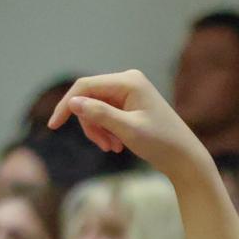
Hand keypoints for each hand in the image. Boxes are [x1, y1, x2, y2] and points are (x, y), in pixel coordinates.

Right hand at [50, 70, 215, 187]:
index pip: (85, 86)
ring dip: (99, 130)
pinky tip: (117, 145)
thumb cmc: (160, 143)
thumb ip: (100, 114)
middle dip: (90, 123)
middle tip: (102, 145)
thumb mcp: (128, 130)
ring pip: (96, 108)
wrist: (184, 157)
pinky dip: (107, 130)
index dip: (67, 105)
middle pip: (89, 98)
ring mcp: (129, 92)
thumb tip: (73, 102)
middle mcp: (128, 81)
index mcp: (128, 81)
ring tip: (113, 147)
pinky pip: (106, 114)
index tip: (53, 126)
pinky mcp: (130, 103)